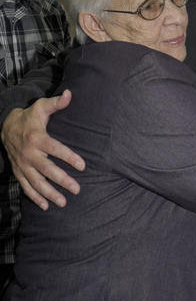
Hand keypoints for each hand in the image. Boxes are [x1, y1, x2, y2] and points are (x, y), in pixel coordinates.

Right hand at [1, 90, 84, 209]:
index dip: (69, 157)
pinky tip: (45, 206)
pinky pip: (26, 186)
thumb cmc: (29, 117)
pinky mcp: (18, 171)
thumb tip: (70, 94)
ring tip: (63, 203)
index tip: (82, 166)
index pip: (55, 149)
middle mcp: (29, 153)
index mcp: (37, 138)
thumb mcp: (41, 107)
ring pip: (36, 182)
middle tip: (77, 189)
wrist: (5, 126)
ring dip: (49, 194)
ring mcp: (22, 164)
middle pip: (47, 169)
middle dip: (62, 181)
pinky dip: (34, 197)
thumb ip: (56, 103)